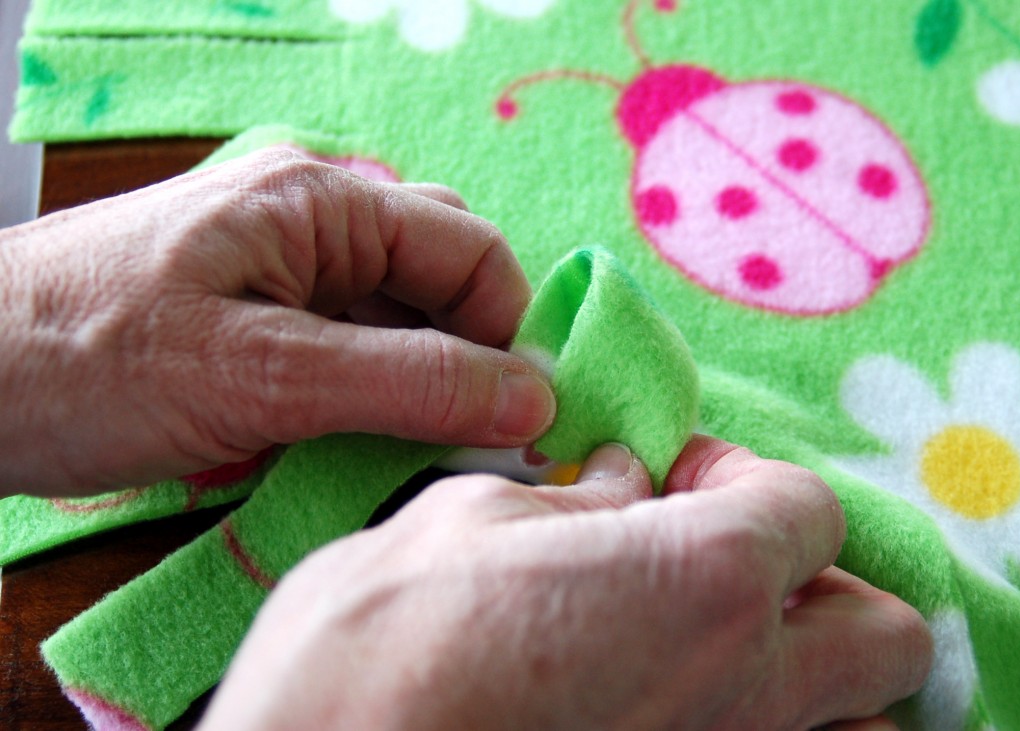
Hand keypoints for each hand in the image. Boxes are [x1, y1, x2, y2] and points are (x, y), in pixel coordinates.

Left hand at [0, 149, 553, 495]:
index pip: (469, 250)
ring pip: (395, 323)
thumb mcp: (265, 377)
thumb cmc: (89, 362)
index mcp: (321, 202)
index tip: (518, 421)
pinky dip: (365, 399)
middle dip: (466, 357)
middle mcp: (312, 223)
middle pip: (439, 280)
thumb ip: (408, 382)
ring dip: (414, 386)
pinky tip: (349, 444)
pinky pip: (345, 351)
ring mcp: (281, 272)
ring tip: (403, 451)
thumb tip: (533, 398)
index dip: (507, 333)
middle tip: (466, 440)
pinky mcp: (255, 321)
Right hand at [199, 437, 932, 730]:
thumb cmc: (378, 643)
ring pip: (855, 722)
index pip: (806, 509)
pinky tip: (666, 693)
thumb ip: (573, 498)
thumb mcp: (470, 520)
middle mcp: (749, 692)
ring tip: (709, 636)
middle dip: (816, 581)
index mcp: (706, 582)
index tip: (672, 477)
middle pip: (880, 633)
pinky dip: (755, 720)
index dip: (739, 476)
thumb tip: (617, 484)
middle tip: (718, 555)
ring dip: (809, 668)